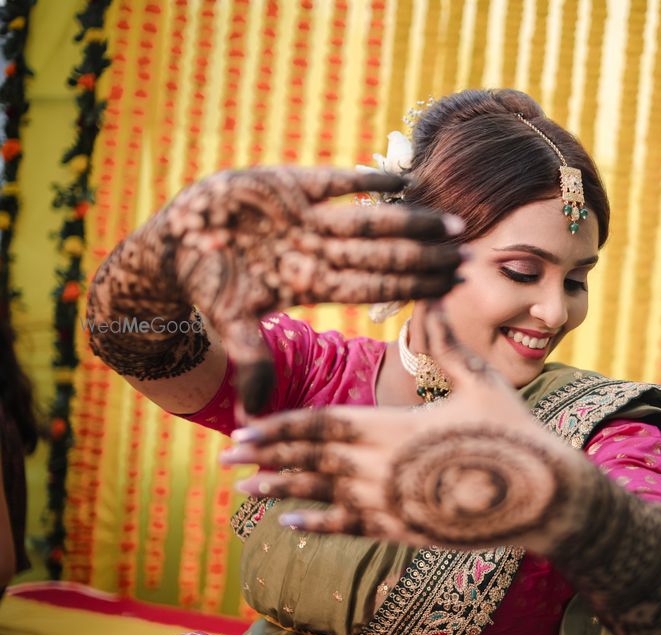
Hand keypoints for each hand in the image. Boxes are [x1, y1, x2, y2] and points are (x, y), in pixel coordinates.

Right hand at [89, 166, 462, 411]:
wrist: (179, 242)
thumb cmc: (208, 284)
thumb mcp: (229, 321)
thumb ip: (250, 359)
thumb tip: (253, 418)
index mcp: (315, 283)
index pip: (376, 286)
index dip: (415, 286)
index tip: (453, 286)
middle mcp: (322, 251)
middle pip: (385, 255)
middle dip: (428, 257)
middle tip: (470, 255)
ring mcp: (311, 218)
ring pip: (371, 220)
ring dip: (411, 221)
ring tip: (450, 223)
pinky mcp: (292, 184)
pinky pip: (336, 182)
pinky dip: (365, 180)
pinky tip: (403, 179)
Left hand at [222, 303, 589, 555]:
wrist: (546, 496)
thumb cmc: (514, 432)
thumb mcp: (480, 381)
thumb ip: (447, 342)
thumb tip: (431, 296)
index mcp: (396, 427)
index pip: (322, 426)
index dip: (280, 428)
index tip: (246, 428)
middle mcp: (384, 468)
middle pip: (311, 461)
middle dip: (267, 458)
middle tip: (226, 456)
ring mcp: (393, 503)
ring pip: (322, 496)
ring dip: (281, 491)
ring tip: (243, 491)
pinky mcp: (406, 529)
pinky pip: (351, 527)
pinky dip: (318, 524)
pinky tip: (290, 524)